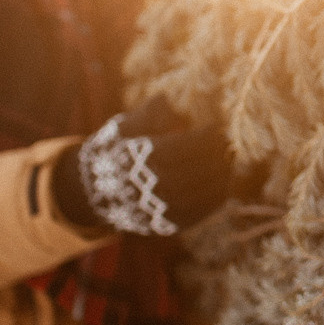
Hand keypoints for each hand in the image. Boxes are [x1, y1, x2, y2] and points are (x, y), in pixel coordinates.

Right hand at [51, 96, 234, 235]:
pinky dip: (214, 200)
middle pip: (197, 170)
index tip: (218, 128)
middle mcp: (154, 185)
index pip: (185, 146)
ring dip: (221, 177)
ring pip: (201, 193)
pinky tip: (223, 185)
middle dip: (217, 156)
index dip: (205, 137)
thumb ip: (149, 114)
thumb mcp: (126, 127)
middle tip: (230, 145)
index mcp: (144, 159)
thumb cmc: (115, 152)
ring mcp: (161, 208)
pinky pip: (198, 213)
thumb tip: (168, 99)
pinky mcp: (166, 225)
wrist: (94, 191)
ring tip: (229, 162)